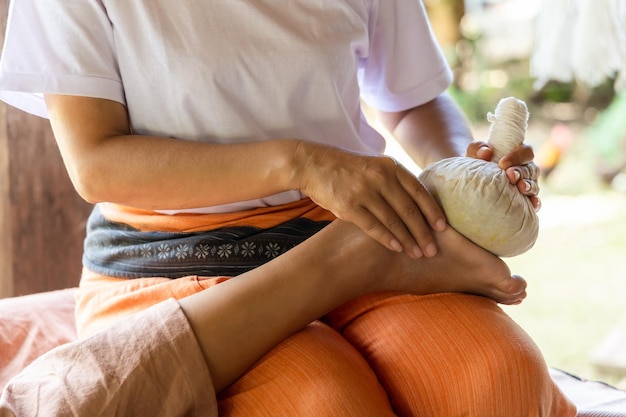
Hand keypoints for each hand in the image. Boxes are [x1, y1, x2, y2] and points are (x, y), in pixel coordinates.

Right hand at [296, 142, 445, 257]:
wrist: (313, 164)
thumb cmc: (348, 169)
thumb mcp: (375, 166)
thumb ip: (395, 182)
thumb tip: (419, 205)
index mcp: (390, 166)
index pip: (419, 191)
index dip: (432, 211)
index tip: (443, 228)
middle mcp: (380, 177)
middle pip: (409, 210)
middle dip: (423, 232)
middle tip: (433, 250)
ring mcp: (364, 191)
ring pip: (393, 221)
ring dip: (408, 240)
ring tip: (417, 254)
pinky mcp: (348, 206)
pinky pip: (373, 226)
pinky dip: (387, 239)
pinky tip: (397, 248)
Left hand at [466, 141, 540, 210]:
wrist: (472, 183)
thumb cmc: (476, 164)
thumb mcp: (474, 154)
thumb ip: (478, 148)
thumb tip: (486, 152)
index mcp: (517, 155)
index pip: (526, 151)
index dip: (518, 156)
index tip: (502, 163)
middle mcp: (525, 170)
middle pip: (531, 168)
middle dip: (521, 172)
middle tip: (510, 176)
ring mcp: (527, 185)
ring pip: (534, 184)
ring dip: (528, 186)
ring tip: (520, 188)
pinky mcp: (525, 201)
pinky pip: (534, 202)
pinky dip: (534, 202)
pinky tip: (532, 204)